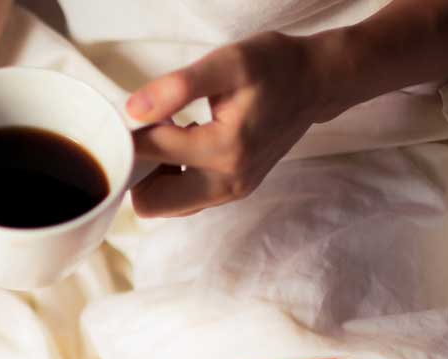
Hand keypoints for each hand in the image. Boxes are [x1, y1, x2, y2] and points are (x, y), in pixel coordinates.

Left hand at [126, 32, 325, 216]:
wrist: (316, 82)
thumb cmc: (274, 66)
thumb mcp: (227, 63)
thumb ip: (178, 87)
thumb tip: (133, 111)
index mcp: (223, 150)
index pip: (148, 153)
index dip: (131, 132)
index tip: (136, 112)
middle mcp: (227, 182)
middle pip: (150, 203)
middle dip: (138, 170)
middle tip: (151, 132)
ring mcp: (231, 192)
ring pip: (165, 205)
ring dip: (155, 177)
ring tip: (169, 136)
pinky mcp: (232, 191)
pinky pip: (184, 200)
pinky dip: (172, 179)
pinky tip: (182, 146)